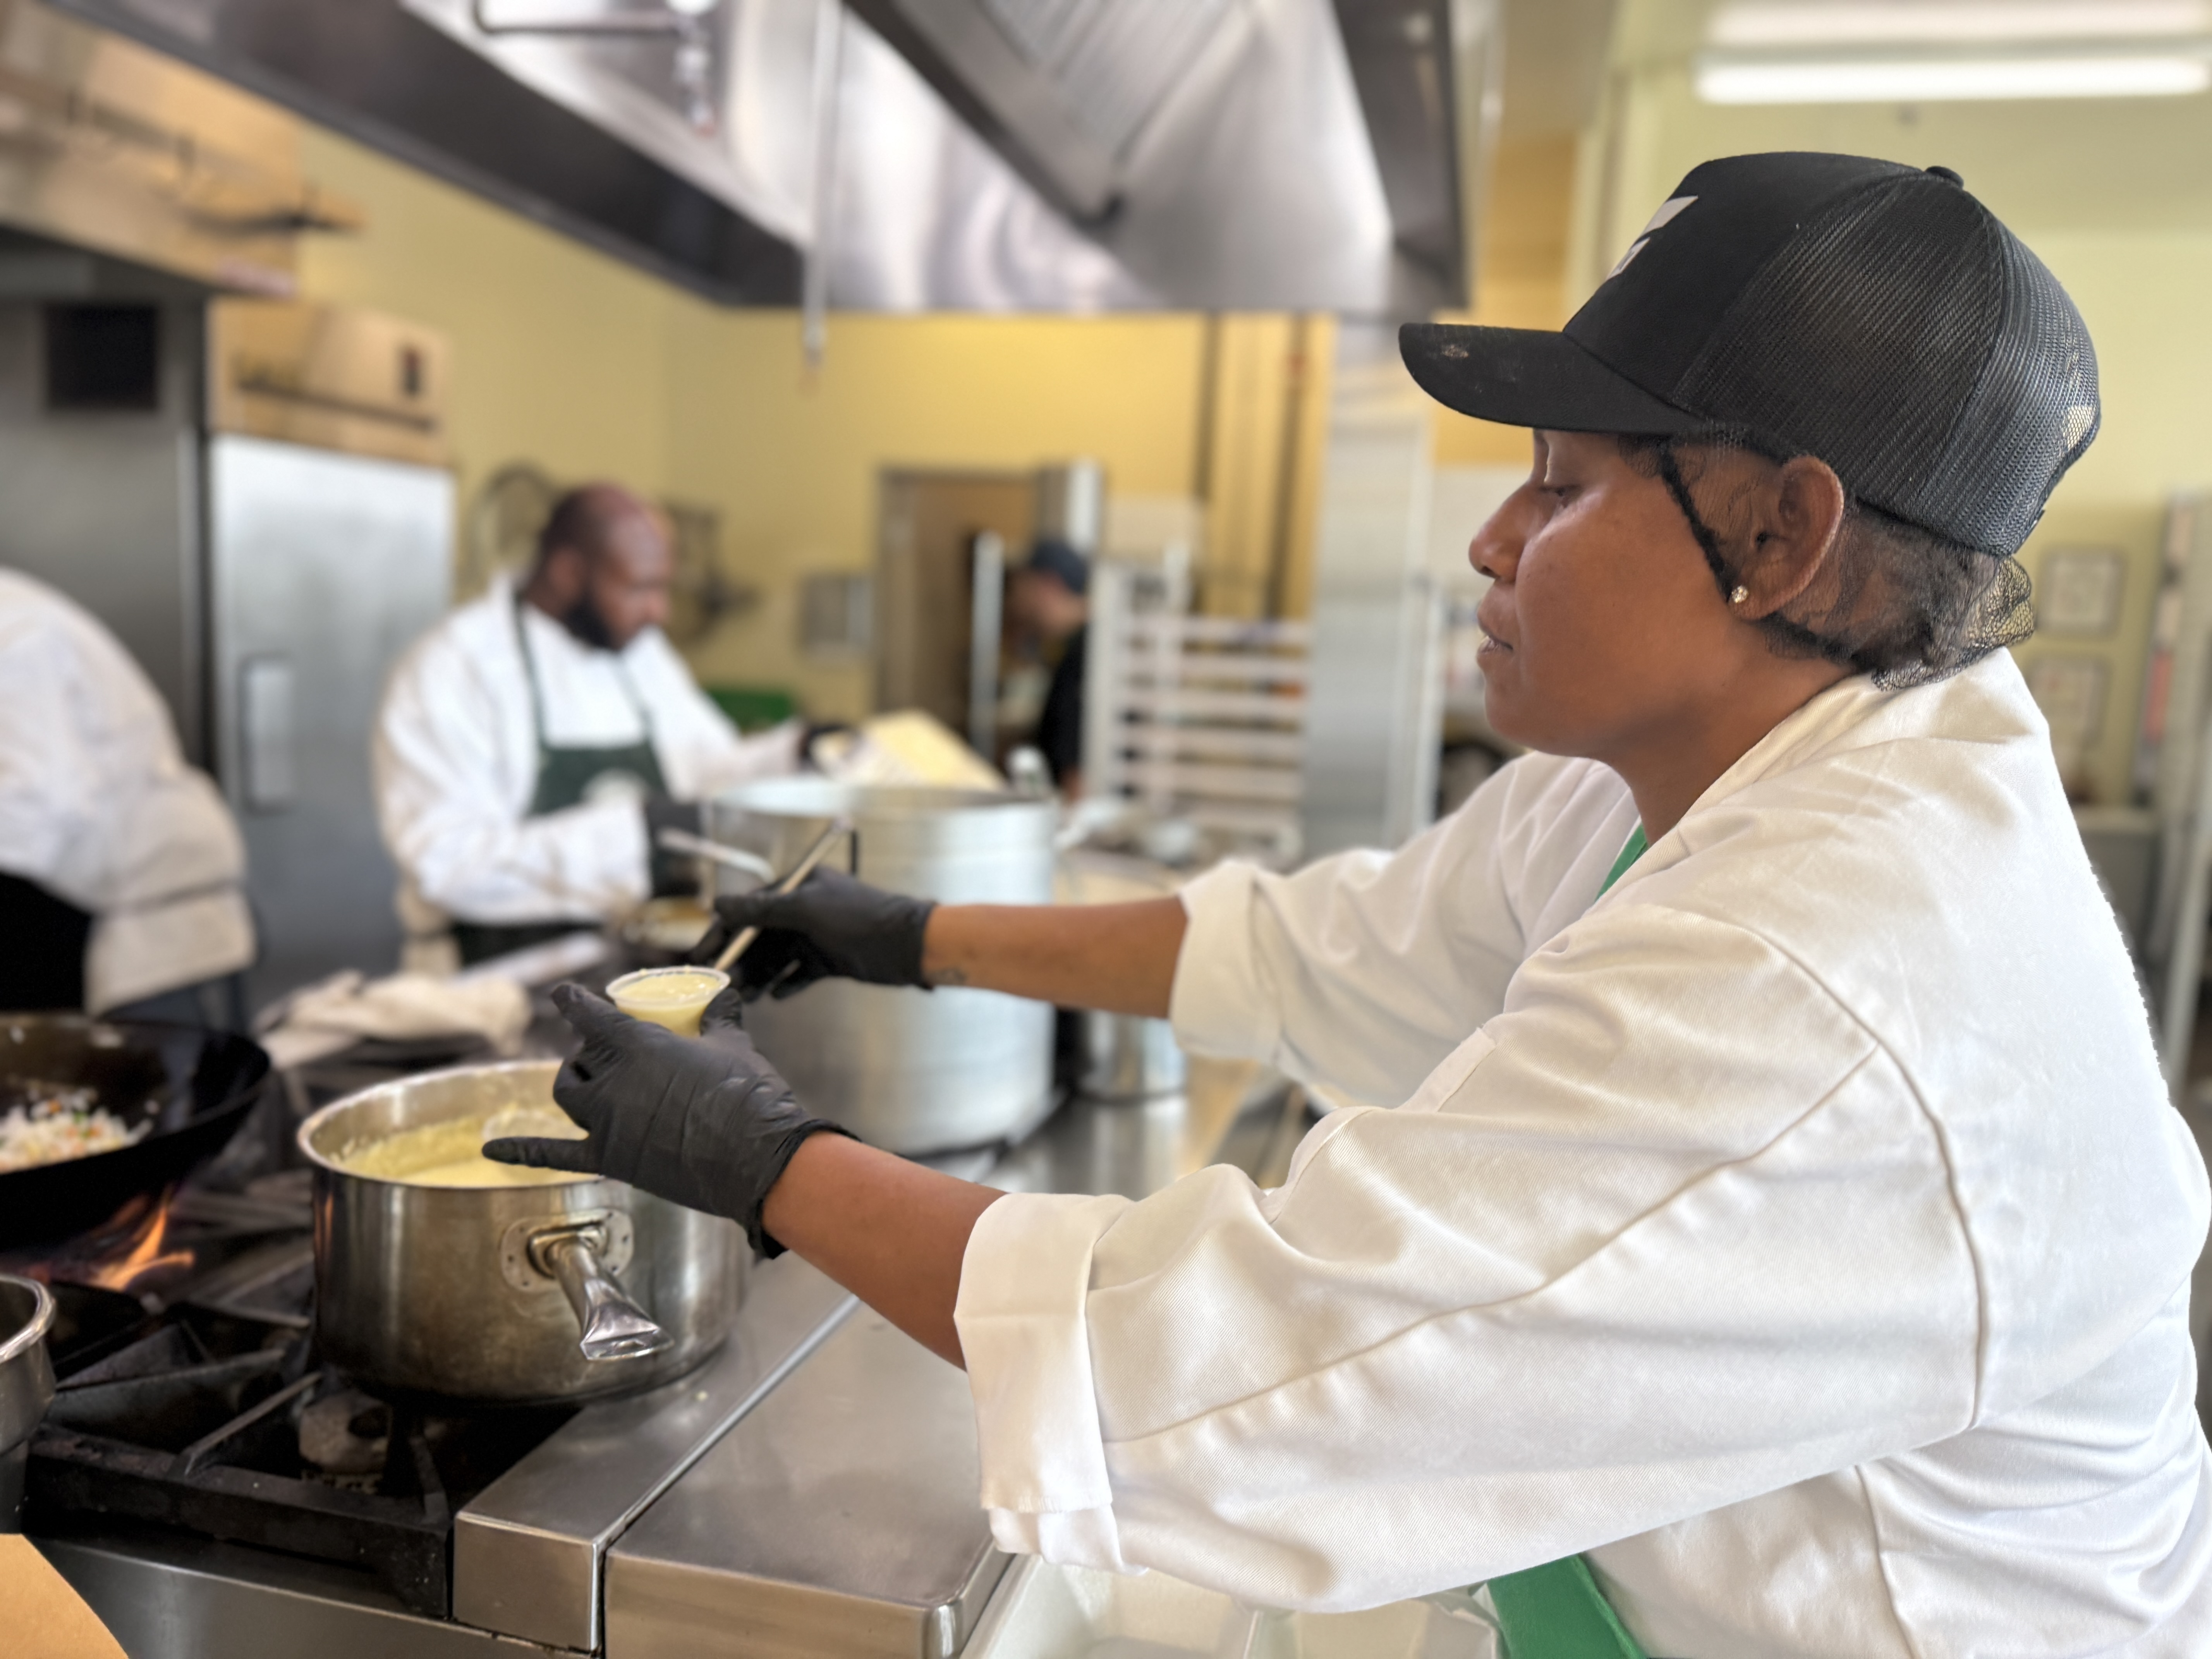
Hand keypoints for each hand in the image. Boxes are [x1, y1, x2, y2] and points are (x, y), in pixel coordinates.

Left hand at [482, 982, 849, 1254]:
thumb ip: (721, 1018)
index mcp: (638, 1045)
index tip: (562, 993)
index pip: (591, 1014)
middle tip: (608, 1052)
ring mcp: (607, 1122)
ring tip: (585, 1081)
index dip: (572, 1001)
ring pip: (568, 1096)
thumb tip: (725, 994)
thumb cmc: (748, 1096)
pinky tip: (490, 1149)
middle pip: (580, 1059)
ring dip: (571, 1084)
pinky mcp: (611, 1158)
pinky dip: (520, 1150)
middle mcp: (612, 1081)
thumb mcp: (734, 1046)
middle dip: (588, 1051)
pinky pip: (553, 1154)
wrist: (756, 1157)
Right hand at [690, 868, 935, 1000]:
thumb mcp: (805, 909)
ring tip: (745, 995)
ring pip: (776, 959)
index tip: (703, 956)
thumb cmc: (859, 918)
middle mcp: (803, 911)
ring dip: (759, 975)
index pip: (748, 909)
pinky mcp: (829, 961)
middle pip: (759, 938)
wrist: (909, 944)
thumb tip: (718, 904)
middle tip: (721, 984)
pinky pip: (799, 974)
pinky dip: (786, 984)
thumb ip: (761, 909)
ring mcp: (817, 937)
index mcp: (796, 888)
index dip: (723, 932)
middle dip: (739, 960)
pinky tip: (775, 996)